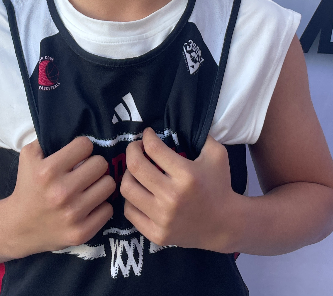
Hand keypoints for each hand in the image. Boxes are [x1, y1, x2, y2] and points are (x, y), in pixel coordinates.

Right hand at [5, 137, 115, 257]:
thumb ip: (47, 138)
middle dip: (94, 165)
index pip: (85, 145)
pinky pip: (108, 209)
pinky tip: (89, 205)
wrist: (17, 227)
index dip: (82, 148)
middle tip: (86, 171)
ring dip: (100, 184)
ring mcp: (72, 214)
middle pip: (101, 164)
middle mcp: (61, 192)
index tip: (78, 155)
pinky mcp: (81, 233)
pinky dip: (100, 206)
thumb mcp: (29, 156)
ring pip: (108, 185)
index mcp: (48, 171)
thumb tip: (72, 125)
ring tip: (90, 187)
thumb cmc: (28, 186)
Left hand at [120, 127, 239, 251]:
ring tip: (136, 170)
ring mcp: (163, 218)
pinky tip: (139, 191)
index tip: (148, 134)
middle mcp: (172, 196)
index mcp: (186, 174)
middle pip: (135, 166)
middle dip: (132, 150)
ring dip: (128, 174)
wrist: (226, 225)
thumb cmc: (219, 185)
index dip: (147, 136)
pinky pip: (129, 212)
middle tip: (136, 147)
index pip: (153, 148)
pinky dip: (130, 199)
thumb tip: (182, 119)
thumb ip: (201, 135)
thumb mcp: (217, 154)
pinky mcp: (157, 234)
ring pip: (127, 188)